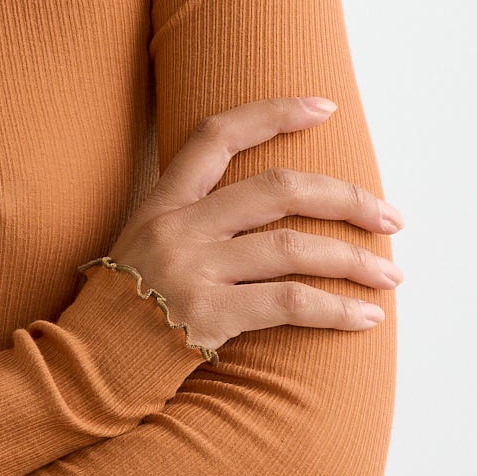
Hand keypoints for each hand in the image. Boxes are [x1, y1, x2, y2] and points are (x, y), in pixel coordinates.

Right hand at [105, 94, 404, 353]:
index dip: (273, 114)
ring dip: (354, 260)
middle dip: (346, 198)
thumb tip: (266, 211)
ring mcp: (192, 269)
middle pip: (277, 189)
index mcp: (162, 204)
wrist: (84, 368)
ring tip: (392, 274)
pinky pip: (289, 303)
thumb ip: (194, 224)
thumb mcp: (143, 248)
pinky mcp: (207, 314)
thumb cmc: (123, 312)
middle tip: (390, 216)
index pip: (216, 136)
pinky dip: (336, 309)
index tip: (325, 106)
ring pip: (293, 247)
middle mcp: (178, 228)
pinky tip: (367, 316)